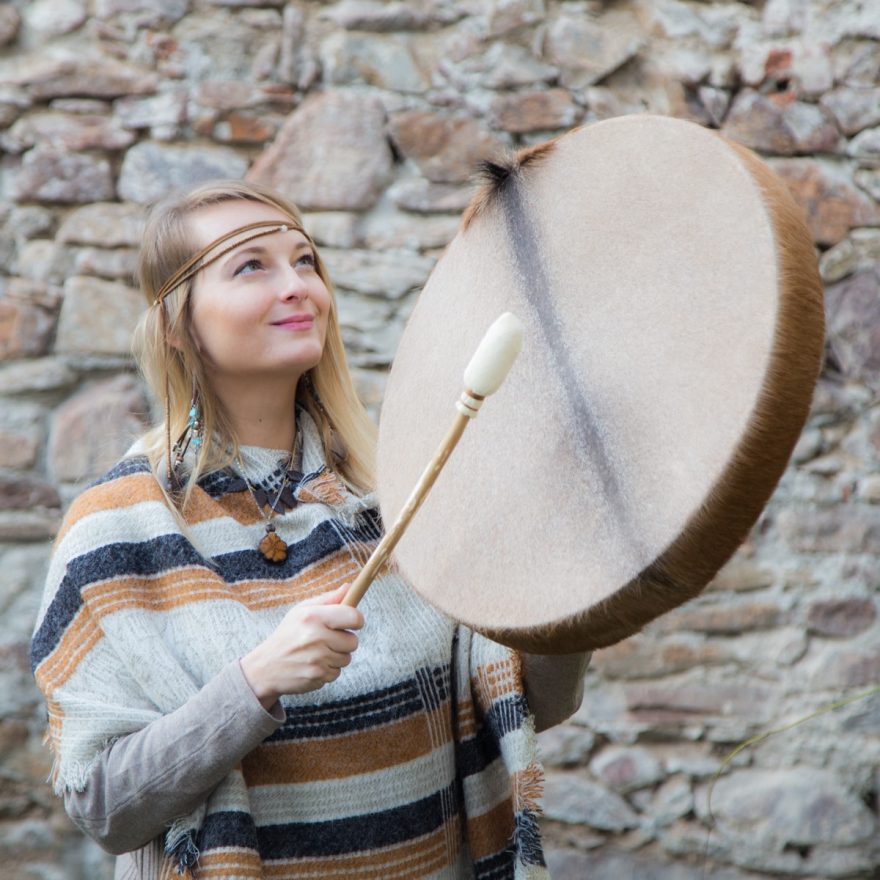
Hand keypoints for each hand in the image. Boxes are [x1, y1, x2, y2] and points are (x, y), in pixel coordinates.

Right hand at [241, 584, 363, 709]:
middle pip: (353, 641)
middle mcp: (316, 637)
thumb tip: (349, 587)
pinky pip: (336, 673)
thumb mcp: (301, 611)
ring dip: (336, 656)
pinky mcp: (317, 676)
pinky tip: (313, 664)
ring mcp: (317, 659)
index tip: (352, 622)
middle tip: (328, 639)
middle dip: (344, 640)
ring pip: (346, 659)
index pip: (353, 617)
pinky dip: (328, 670)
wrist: (266, 667)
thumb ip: (328, 599)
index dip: (356, 620)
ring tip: (317, 652)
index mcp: (314, 617)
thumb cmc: (288, 634)